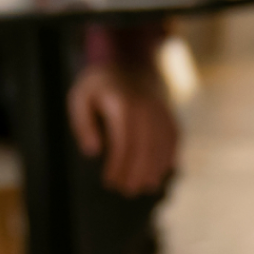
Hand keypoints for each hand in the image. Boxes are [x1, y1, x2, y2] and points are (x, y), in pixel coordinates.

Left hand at [68, 62, 178, 194]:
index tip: (110, 182)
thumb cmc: (99, 86)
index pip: (124, 143)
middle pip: (145, 148)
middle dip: (137, 172)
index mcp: (122, 105)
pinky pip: (173, 139)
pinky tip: (161, 173)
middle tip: (127, 191)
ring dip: (154, 169)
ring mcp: (161, 111)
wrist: (128, 62)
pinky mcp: (170, 115)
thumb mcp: (80, 98)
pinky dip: (169, 157)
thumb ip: (83, 124)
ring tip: (145, 187)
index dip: (118, 166)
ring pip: (162, 145)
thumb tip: (93, 151)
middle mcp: (146, 108)